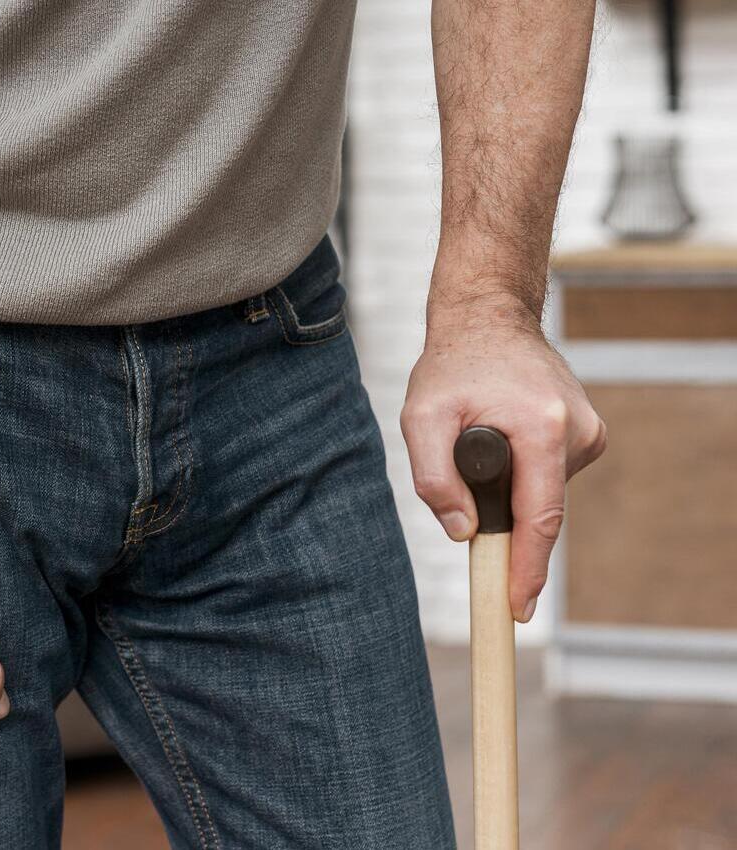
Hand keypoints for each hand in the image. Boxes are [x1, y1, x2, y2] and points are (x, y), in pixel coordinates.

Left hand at [401, 295, 606, 621]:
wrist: (488, 319)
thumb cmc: (451, 366)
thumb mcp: (421, 418)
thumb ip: (435, 477)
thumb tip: (465, 533)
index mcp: (543, 428)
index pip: (539, 518)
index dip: (527, 569)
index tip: (518, 609)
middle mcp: (578, 431)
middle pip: (538, 509)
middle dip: (502, 517)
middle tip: (467, 483)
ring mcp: (588, 432)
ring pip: (541, 493)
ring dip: (507, 486)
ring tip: (480, 437)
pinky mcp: (587, 433)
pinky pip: (547, 476)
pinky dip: (521, 471)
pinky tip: (503, 434)